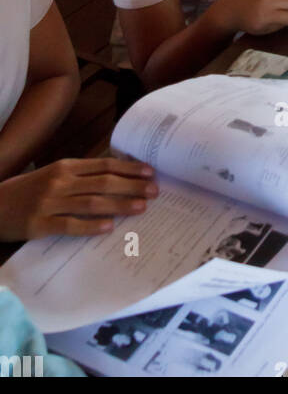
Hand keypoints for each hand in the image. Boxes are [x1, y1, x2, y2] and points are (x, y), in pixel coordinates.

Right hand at [0, 158, 157, 240]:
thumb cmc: (28, 190)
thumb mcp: (53, 175)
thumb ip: (80, 175)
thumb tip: (115, 178)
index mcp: (66, 166)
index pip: (104, 165)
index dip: (128, 169)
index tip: (150, 172)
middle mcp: (60, 181)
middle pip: (103, 182)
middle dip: (131, 186)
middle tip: (154, 191)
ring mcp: (50, 202)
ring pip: (91, 203)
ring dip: (119, 205)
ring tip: (140, 207)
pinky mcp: (40, 224)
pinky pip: (70, 225)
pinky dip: (90, 226)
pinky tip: (108, 227)